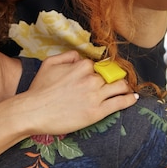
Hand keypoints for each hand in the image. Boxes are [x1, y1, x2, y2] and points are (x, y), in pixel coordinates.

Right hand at [18, 51, 137, 135]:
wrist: (34, 111)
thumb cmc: (39, 88)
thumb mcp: (49, 63)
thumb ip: (68, 55)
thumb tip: (81, 57)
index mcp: (81, 66)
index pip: (98, 65)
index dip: (99, 70)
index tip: (100, 75)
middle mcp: (91, 79)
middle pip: (111, 75)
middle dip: (114, 78)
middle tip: (116, 82)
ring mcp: (95, 96)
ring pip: (120, 87)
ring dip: (125, 87)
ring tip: (127, 90)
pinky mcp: (97, 112)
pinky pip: (120, 103)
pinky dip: (129, 99)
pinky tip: (133, 98)